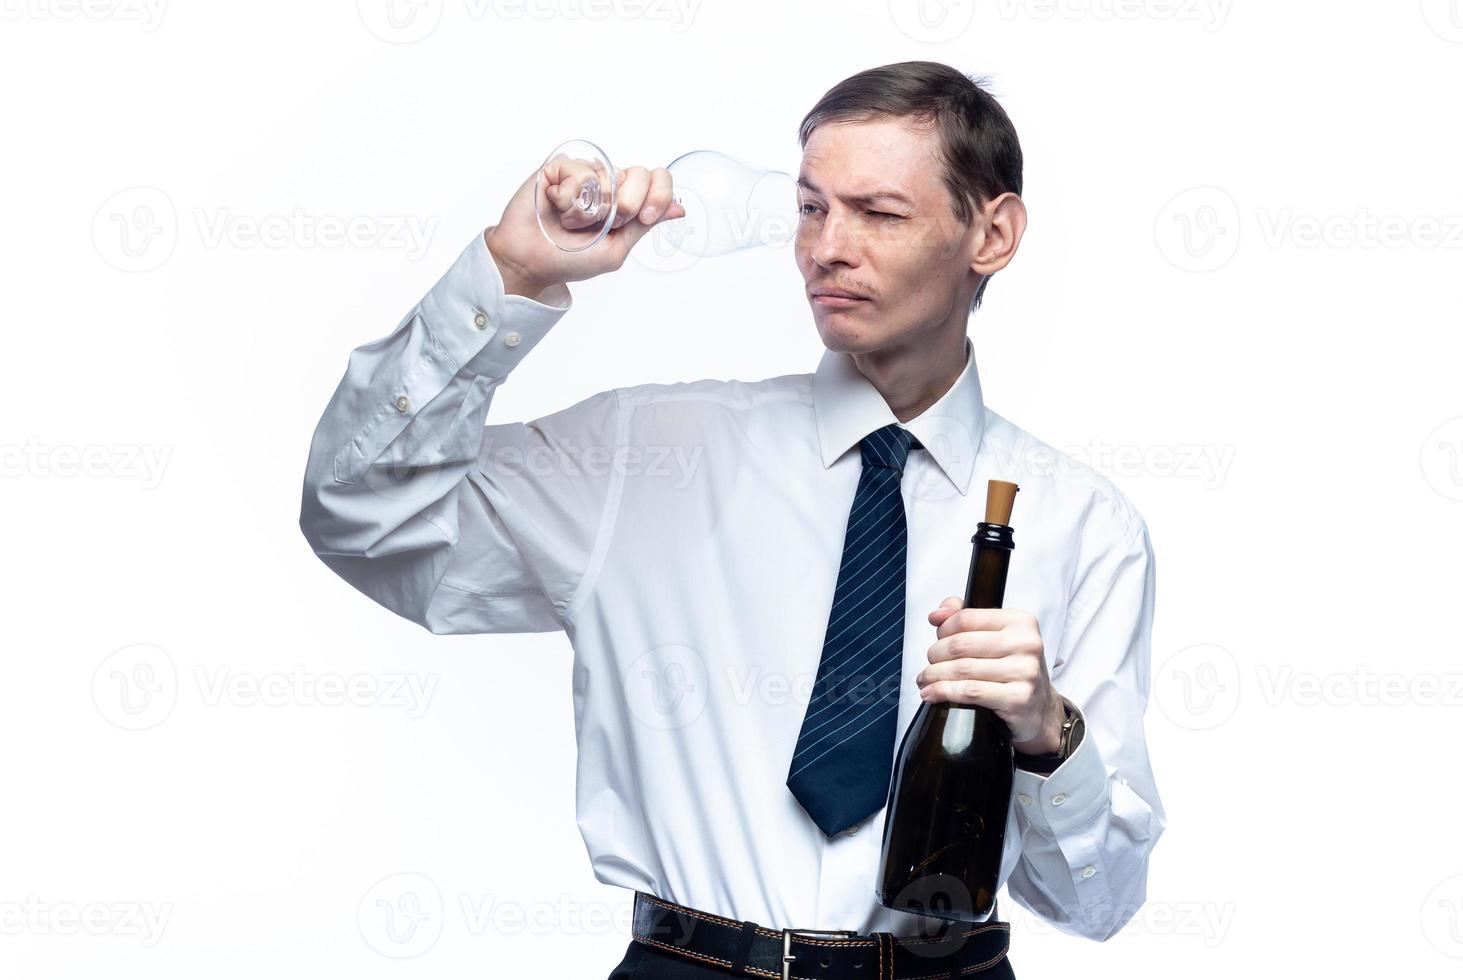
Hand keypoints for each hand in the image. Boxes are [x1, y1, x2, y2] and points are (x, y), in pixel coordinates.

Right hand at [484, 158, 685, 297]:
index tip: (646, 216)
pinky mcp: (560, 167)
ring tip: (571, 221)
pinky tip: (556, 208)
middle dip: (626, 205)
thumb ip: (644, 226)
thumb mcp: (616, 250)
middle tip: (602, 224)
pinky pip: (579, 172)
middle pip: (640, 174)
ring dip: (590, 209)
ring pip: (609, 175)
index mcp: (626, 201)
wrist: (531, 262)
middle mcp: (608, 183)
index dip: (659, 194)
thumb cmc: (570, 260)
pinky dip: (569, 199)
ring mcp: (584, 173)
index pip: (657, 179)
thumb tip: (678, 209)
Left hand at [916, 596, 1065, 753]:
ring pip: (962, 669)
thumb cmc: (1012, 669)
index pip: (966, 618)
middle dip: (935, 655)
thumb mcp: (996, 636)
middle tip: (929, 666)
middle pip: (961, 644)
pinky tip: (931, 694)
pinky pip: (970, 691)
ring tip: (924, 680)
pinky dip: (944, 692)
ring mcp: (1025, 672)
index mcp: (1021, 622)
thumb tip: (937, 614)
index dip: (943, 630)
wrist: (1039, 708)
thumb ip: (966, 617)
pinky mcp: (1018, 699)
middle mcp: (1026, 644)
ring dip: (934, 675)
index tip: (936, 641)